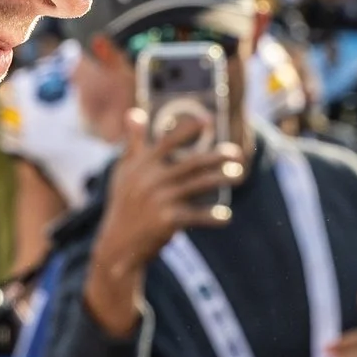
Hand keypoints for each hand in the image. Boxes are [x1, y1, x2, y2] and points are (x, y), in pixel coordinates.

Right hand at [83, 110, 244, 337]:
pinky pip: (196, 216)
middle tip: (237, 153)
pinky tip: (225, 216)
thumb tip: (135, 112)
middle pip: (190, 163)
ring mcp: (159, 200)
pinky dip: (212, 216)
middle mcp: (149, 179)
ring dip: (221, 179)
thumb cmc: (125, 203)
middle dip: (216, 156)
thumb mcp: (123, 172)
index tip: (208, 120)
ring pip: (198, 185)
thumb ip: (133, 143)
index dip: (188, 129)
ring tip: (239, 175)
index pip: (167, 141)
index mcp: (140, 165)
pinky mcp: (166, 221)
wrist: (118, 244)